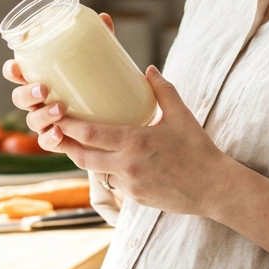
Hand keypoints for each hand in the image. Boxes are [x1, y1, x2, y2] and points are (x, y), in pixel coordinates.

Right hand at [3, 12, 113, 145]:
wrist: (114, 122)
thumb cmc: (98, 85)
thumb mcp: (100, 63)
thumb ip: (101, 41)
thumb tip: (104, 17)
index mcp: (42, 79)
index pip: (18, 74)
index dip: (12, 71)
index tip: (16, 67)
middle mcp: (39, 102)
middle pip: (19, 99)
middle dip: (26, 94)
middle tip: (44, 88)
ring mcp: (46, 123)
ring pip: (32, 121)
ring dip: (42, 115)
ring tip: (61, 109)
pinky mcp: (58, 140)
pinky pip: (47, 143)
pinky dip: (50, 138)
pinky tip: (59, 133)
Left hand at [39, 66, 233, 217]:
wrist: (214, 188)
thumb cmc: (199, 150)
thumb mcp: (181, 116)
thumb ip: (163, 91)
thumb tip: (149, 69)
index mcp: (135, 142)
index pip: (89, 133)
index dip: (67, 125)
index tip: (55, 115)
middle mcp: (127, 165)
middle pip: (81, 156)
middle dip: (64, 144)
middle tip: (53, 131)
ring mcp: (129, 185)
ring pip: (96, 171)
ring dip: (85, 158)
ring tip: (75, 144)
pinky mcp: (135, 198)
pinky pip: (114, 183)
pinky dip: (109, 171)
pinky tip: (109, 161)